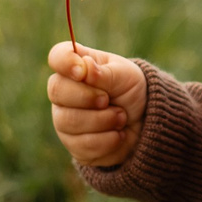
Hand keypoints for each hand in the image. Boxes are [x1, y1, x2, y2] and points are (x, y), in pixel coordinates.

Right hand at [47, 42, 146, 167]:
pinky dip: (108, 139)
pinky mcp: (73, 143)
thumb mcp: (126, 76)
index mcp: (77, 66)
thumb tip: (85, 66)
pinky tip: (117, 134)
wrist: (145, 124)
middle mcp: (64, 91)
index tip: (82, 72)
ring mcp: (64, 118)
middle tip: (108, 100)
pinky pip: (83, 144)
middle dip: (88, 97)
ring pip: (69, 121)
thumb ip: (105, 73)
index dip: (64, 62)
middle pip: (56, 90)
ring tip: (121, 117)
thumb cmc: (131, 92)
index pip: (57, 57)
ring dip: (103, 120)